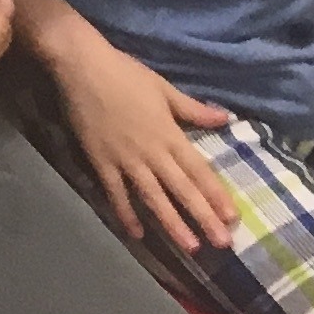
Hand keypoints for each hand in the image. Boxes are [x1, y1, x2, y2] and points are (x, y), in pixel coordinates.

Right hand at [41, 23, 242, 248]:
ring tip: (189, 247)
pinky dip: (125, 213)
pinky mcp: (101, 161)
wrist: (81, 65)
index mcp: (169, 134)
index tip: (233, 218)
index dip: (216, 194)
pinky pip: (115, 192)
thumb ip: (193, 109)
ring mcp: (125, 159)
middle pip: (181, 189)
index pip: (198, 170)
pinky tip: (136, 233)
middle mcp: (151, 152)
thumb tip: (226, 118)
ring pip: (153, 197)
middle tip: (222, 244)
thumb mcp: (163, 88)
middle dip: (203, 218)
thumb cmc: (124, 73)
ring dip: (172, 223)